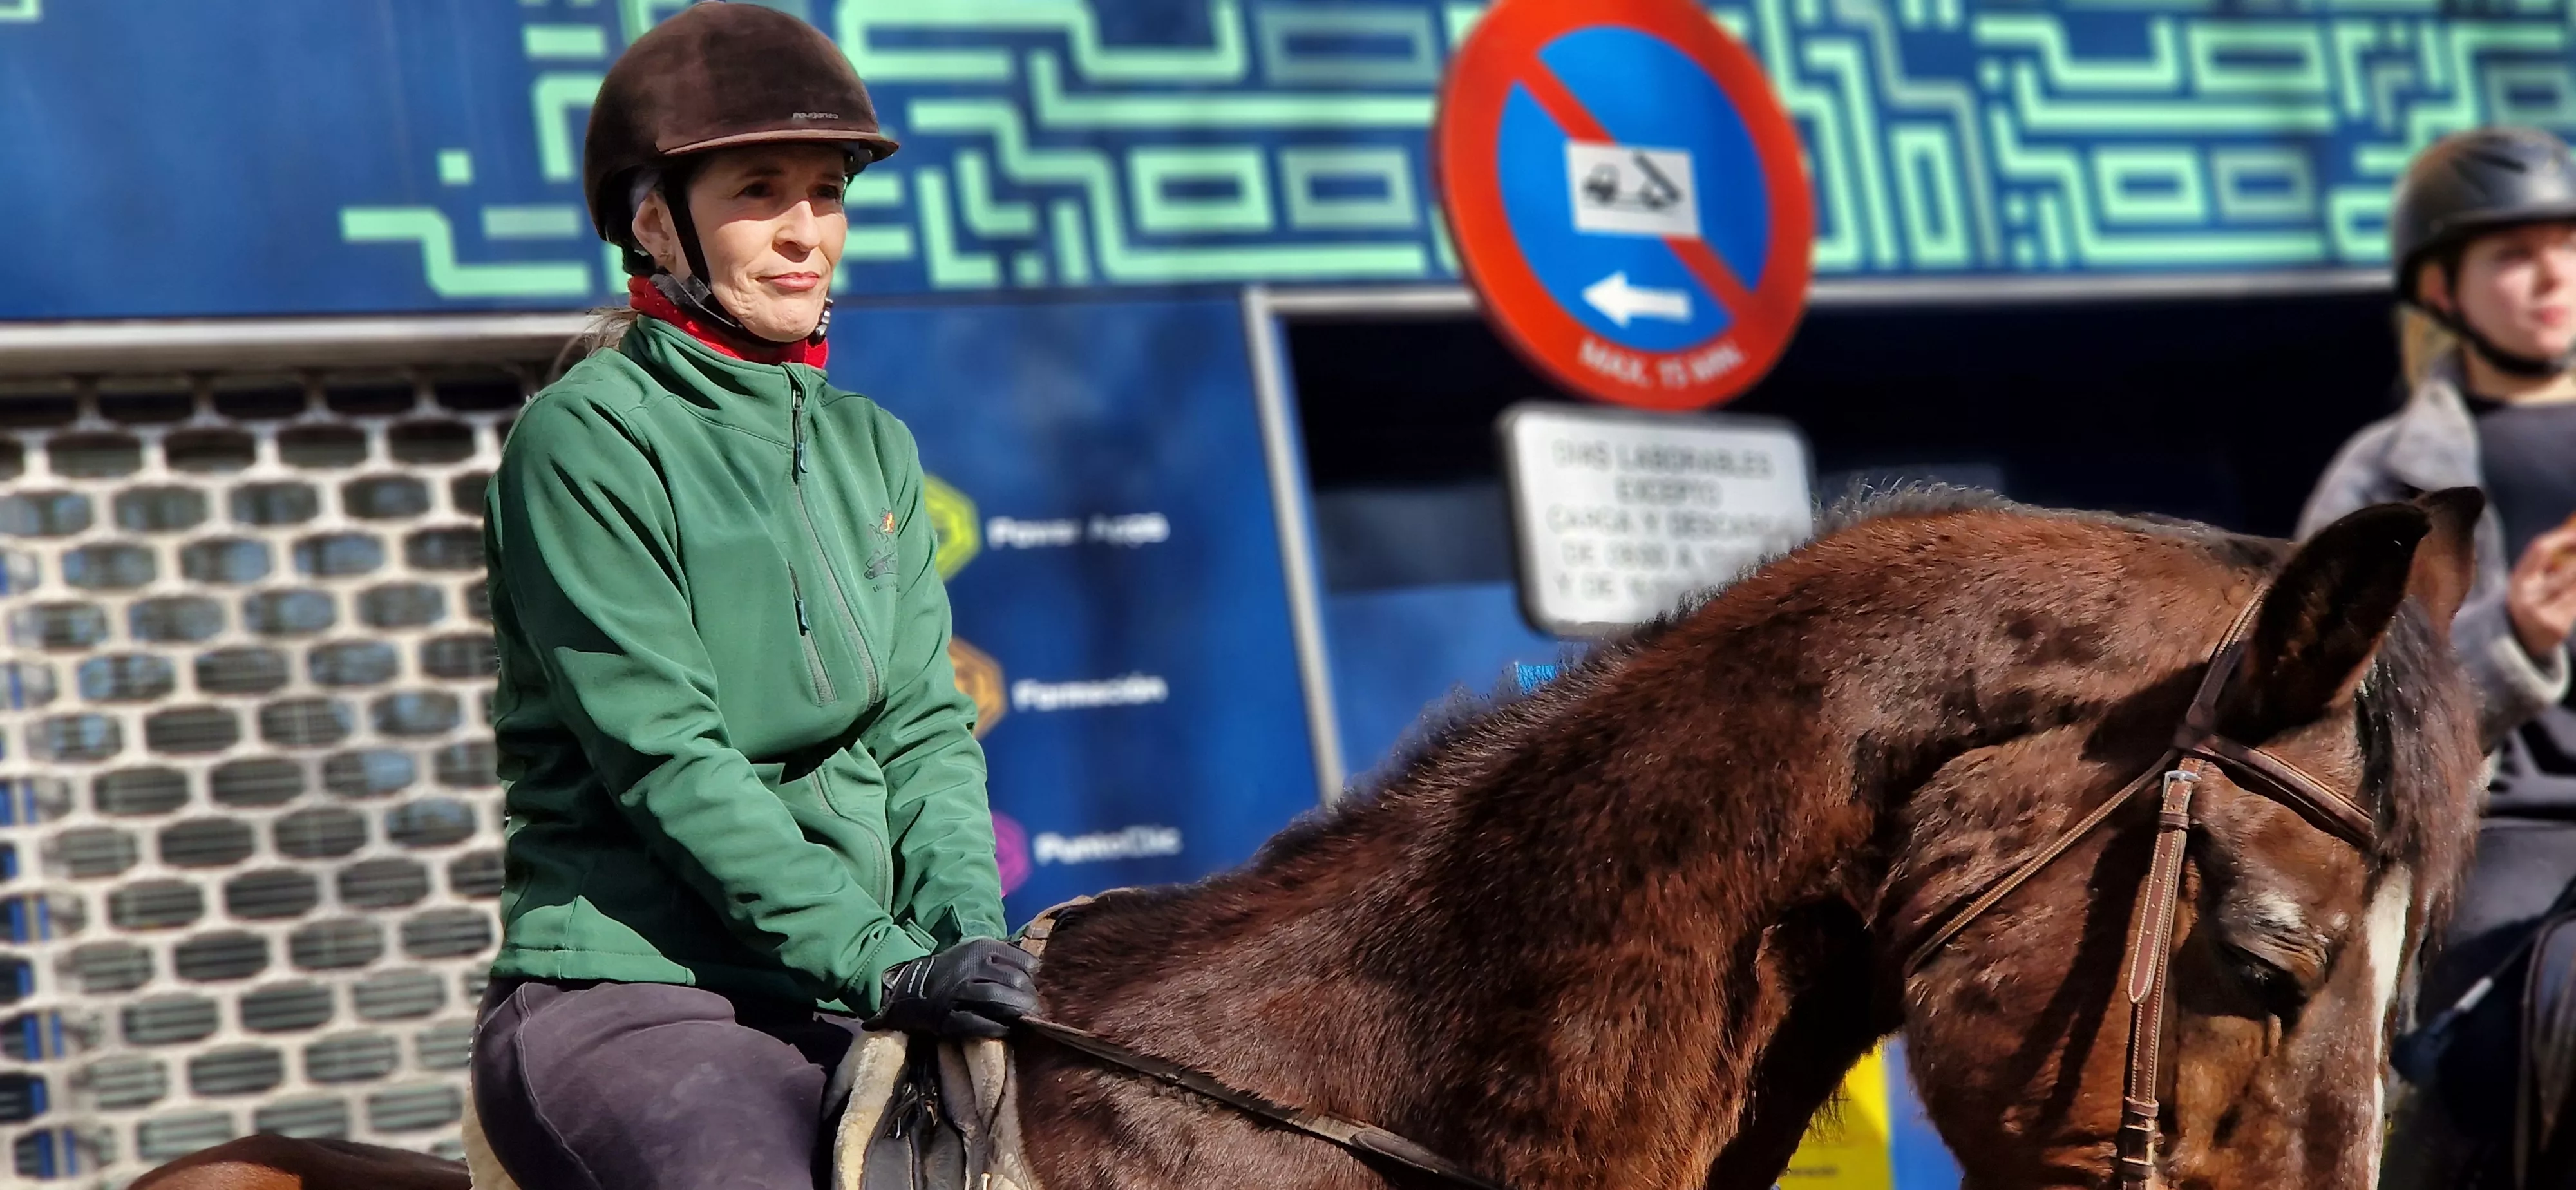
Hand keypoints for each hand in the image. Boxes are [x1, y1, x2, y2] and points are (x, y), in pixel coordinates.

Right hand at [870, 938, 1037, 1038]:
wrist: (912, 986)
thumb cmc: (955, 969)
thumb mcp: (976, 951)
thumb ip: (1004, 955)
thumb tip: (1038, 968)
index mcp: (981, 948)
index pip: (1022, 961)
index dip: (1033, 975)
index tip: (1034, 983)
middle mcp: (969, 967)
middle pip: (1013, 981)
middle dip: (1029, 997)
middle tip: (1035, 1006)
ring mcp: (957, 992)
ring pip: (996, 1000)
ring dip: (1016, 1011)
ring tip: (1025, 1018)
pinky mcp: (948, 1017)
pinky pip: (977, 1023)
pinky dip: (996, 1027)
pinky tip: (1007, 1029)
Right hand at [2508, 519, 2575, 660]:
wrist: (2519, 639)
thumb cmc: (2533, 601)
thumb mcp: (2531, 581)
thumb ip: (2548, 565)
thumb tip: (2574, 541)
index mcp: (2518, 579)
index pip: (2540, 549)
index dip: (2563, 538)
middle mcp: (2527, 596)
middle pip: (2567, 571)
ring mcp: (2541, 613)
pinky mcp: (2556, 627)